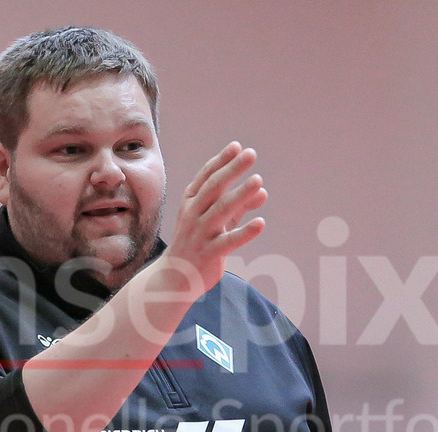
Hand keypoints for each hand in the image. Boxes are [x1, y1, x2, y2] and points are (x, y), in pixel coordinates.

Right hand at [161, 141, 267, 296]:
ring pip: (221, 211)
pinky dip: (245, 232)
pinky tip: (260, 223)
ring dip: (240, 195)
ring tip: (258, 181)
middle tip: (251, 154)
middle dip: (232, 170)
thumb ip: (238, 206)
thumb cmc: (197, 243)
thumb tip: (262, 191)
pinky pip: (228, 241)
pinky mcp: (209, 254)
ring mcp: (200, 234)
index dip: (221, 161)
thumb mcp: (215, 221)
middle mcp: (193, 215)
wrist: (175, 278)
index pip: (206, 177)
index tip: (237, 147)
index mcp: (190, 203)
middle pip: (214, 188)